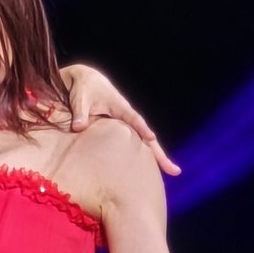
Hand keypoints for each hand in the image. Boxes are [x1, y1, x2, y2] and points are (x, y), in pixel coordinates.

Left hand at [64, 63, 180, 176]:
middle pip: (147, 135)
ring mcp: (127, 125)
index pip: (133, 119)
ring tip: (172, 171)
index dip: (142, 128)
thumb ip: (80, 113)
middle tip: (174, 169)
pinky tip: (151, 169)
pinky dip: (144, 154)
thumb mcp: (80, 98)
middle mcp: (128, 117)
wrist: (87, 81)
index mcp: (120, 106)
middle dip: (159, 152)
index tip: (151, 138)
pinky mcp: (123, 130)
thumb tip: (79, 128)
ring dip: (157, 156)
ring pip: (144, 142)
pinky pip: (135, 143)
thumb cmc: (84, 89)